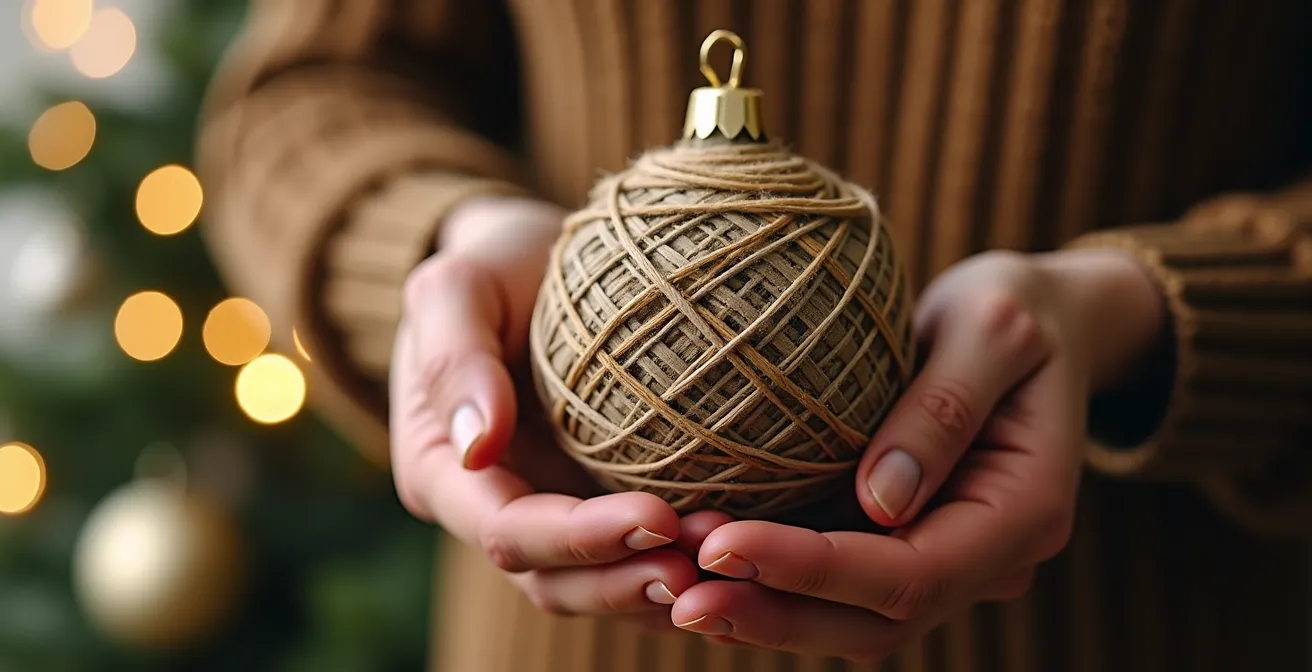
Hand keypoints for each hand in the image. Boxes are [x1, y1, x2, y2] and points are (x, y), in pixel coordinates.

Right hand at [390, 196, 729, 624]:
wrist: (537, 262)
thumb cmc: (494, 265)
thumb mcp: (456, 287)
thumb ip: (454, 359)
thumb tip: (477, 449)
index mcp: (442, 475)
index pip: (510, 532)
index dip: (581, 539)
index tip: (658, 515)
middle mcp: (494, 510)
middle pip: (554, 582)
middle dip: (628, 580)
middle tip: (706, 566)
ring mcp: (550, 514)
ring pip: (599, 586)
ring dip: (659, 586)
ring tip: (732, 565)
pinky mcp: (599, 504)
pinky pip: (636, 557)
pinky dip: (682, 568)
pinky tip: (740, 557)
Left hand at [669, 249, 1164, 659]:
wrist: (1036, 321)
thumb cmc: (1016, 308)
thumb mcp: (992, 327)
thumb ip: (943, 409)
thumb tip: (881, 501)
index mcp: (1025, 514)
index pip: (912, 573)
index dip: (815, 569)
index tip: (725, 544)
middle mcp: (988, 559)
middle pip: (875, 621)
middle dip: (775, 612)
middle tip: (682, 597)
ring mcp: (947, 560)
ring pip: (850, 620)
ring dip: (764, 610)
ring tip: (677, 591)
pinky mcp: (904, 545)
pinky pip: (837, 587)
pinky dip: (774, 585)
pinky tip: (706, 568)